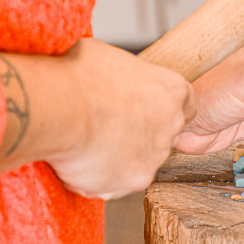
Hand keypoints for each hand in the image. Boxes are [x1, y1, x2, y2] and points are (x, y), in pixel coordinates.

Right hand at [0, 38, 194, 199]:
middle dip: (138, 135)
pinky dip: (99, 177)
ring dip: (118, 157)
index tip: (143, 110)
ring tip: (86, 141)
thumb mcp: (112, 60)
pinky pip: (117, 183)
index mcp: (172, 90)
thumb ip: (128, 78)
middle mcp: (171, 124)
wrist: (58, 105)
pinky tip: (79, 159)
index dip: (162, 108)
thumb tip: (116, 78)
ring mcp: (154, 155)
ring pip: (139, 161)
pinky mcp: (134, 180)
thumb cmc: (79, 75)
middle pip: (161, 135)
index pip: (186, 105)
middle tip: (107, 127)